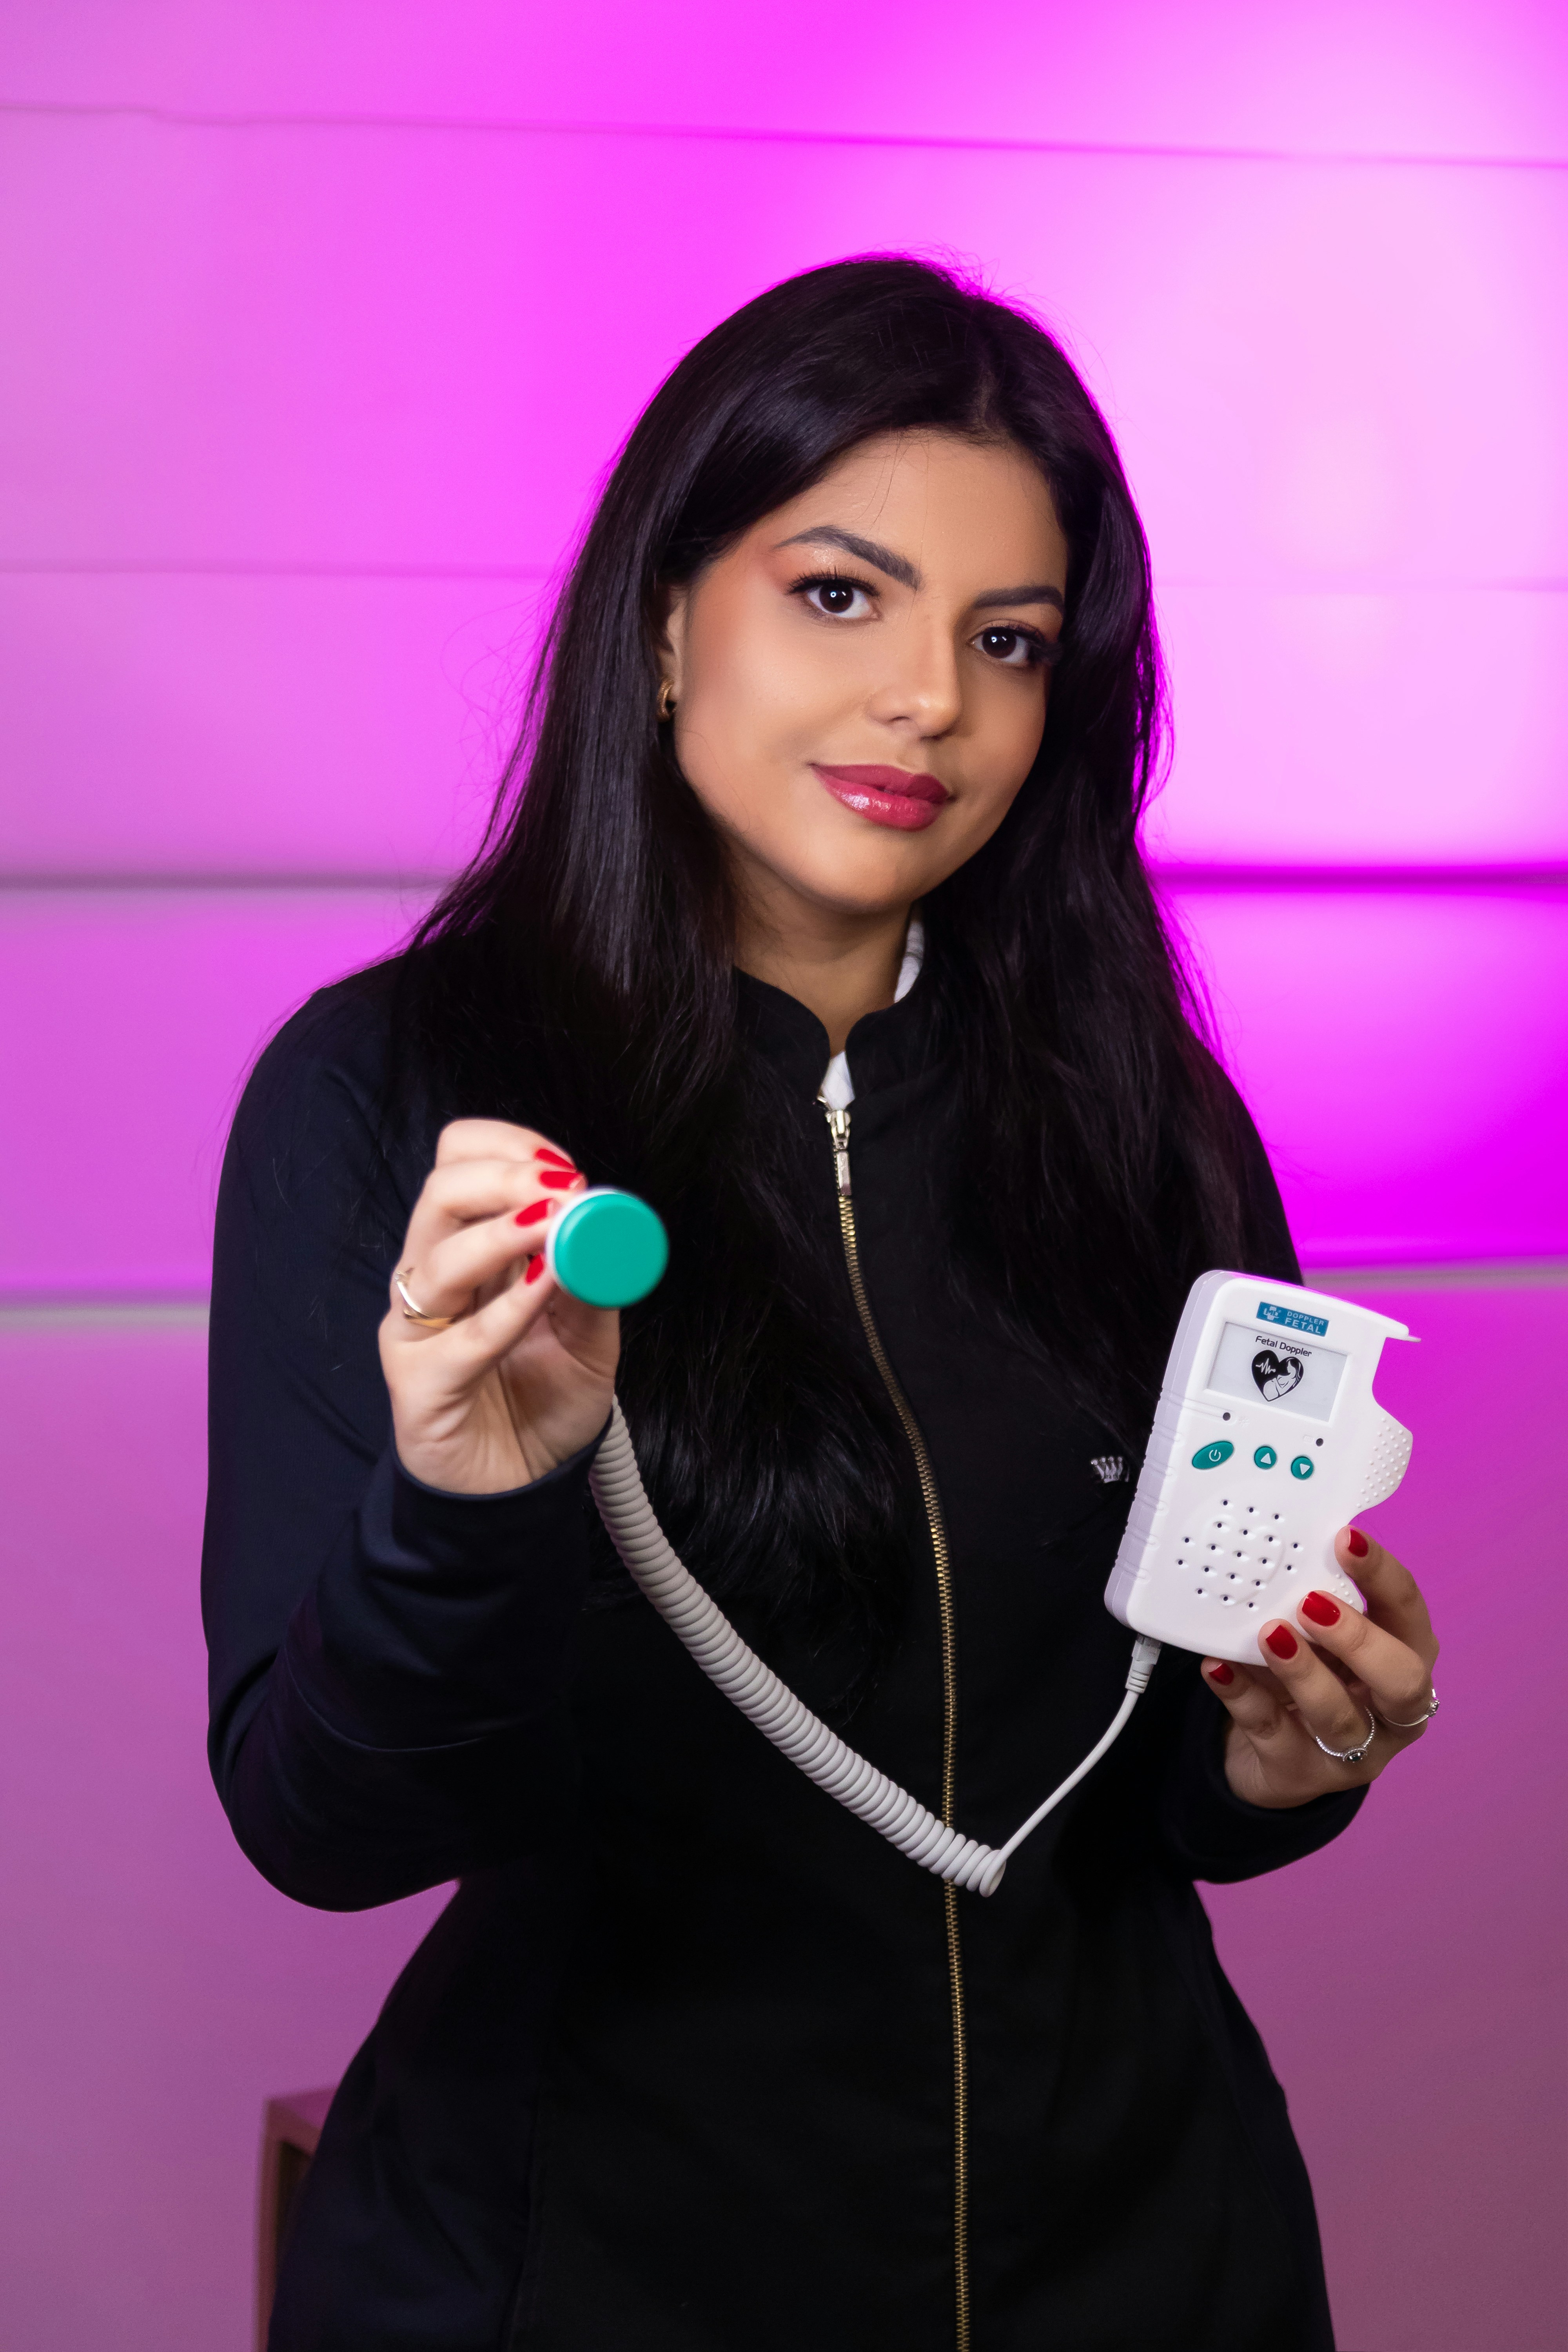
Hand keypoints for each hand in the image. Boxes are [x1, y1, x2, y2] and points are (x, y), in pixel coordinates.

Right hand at [379, 1120, 618, 1494]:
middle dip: (503, 1177)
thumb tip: (604, 1222)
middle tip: (562, 1187)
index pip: (459, 1164)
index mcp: (468, 1250)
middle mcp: (433, 1278)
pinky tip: (544, 1289)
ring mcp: (417, 1329)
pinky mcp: (417, 1382)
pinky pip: (460, 1339)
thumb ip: (593, 1280)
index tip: (566, 1166)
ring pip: (439, 1258)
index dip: (507, 1150)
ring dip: (503, 1231)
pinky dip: (507, 1309)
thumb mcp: (590, 1336)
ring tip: (555, 1224)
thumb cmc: (545, 1404)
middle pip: (441, 1193)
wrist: (519, 1489)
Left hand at [1202, 1527, 1438, 1808]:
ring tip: (1268, 1635)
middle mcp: (1392, 1711)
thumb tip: (1278, 1545)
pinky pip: (1272, 1733)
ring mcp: (1352, 1752)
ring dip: (1304, 1672)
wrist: (1275, 1757)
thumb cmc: (1312, 1677)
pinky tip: (1217, 1667)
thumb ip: (1313, 1602)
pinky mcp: (1302, 1774)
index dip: (1383, 1576)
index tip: (1346, 1540)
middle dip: (1359, 1639)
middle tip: (1311, 1604)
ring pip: (1340, 1717)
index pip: (1407, 1613)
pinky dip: (1243, 1696)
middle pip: (1402, 1681)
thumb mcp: (1321, 1639)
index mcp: (1404, 1659)